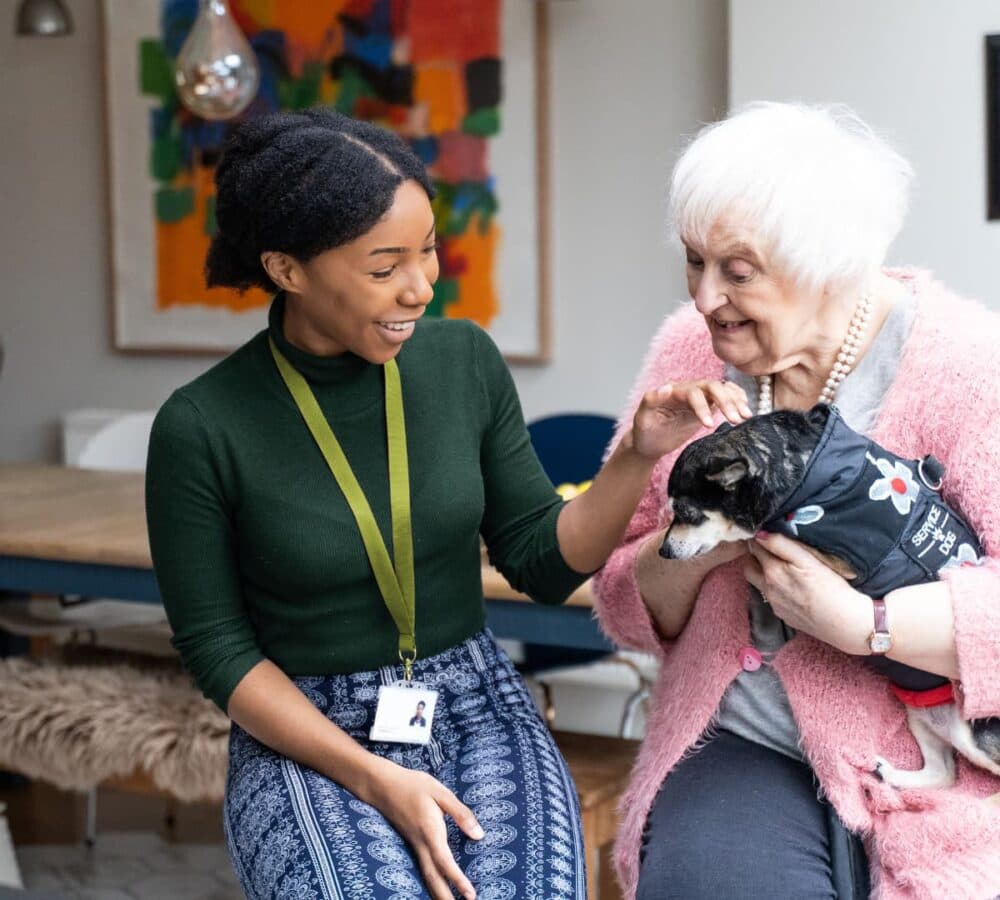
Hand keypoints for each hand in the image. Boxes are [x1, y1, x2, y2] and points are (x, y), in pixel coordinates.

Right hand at [367, 759, 483, 899]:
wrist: (383, 785)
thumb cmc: (413, 785)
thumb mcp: (440, 792)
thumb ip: (460, 813)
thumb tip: (479, 834)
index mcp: (430, 831)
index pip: (444, 861)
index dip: (457, 879)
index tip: (470, 894)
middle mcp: (420, 843)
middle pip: (432, 877)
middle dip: (445, 897)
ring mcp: (414, 845)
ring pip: (426, 876)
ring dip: (437, 893)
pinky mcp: (412, 844)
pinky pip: (422, 868)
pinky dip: (430, 882)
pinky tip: (437, 887)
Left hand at [631, 379, 751, 460]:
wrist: (650, 442)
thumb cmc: (644, 430)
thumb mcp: (642, 417)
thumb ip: (651, 400)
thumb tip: (666, 387)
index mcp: (673, 392)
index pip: (692, 392)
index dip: (702, 406)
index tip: (708, 425)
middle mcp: (688, 391)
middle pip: (712, 386)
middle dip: (726, 401)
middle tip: (737, 419)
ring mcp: (699, 397)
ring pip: (721, 390)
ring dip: (735, 400)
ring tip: (745, 416)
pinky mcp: (707, 406)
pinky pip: (725, 396)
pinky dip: (736, 399)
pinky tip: (745, 408)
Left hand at [744, 532, 871, 654]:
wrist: (845, 623)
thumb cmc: (831, 589)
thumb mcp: (808, 560)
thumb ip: (781, 545)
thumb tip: (760, 534)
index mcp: (772, 571)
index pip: (755, 548)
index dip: (759, 539)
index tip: (765, 533)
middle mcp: (767, 588)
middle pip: (749, 566)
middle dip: (754, 555)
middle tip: (768, 548)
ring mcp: (774, 604)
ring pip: (757, 582)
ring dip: (761, 572)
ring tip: (779, 566)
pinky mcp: (782, 615)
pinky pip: (770, 597)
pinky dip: (773, 588)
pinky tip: (790, 586)